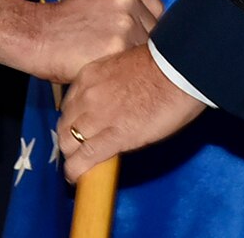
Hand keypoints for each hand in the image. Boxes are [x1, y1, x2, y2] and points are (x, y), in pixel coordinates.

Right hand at [0, 0, 162, 82]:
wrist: (36, 37)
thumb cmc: (65, 22)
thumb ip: (125, 3)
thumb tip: (152, 21)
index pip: (156, 8)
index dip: (150, 27)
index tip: (141, 40)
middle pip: (155, 28)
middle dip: (143, 45)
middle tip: (125, 56)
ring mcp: (125, 21)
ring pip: (146, 47)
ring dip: (134, 59)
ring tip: (116, 66)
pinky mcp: (118, 46)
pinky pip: (134, 62)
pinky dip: (127, 70)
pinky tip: (113, 72)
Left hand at [56, 43, 205, 181]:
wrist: (179, 69)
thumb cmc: (163, 66)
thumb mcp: (122, 68)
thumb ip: (109, 84)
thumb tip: (112, 101)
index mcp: (90, 75)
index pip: (69, 105)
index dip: (72, 120)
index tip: (78, 127)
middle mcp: (87, 96)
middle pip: (64, 125)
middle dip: (68, 139)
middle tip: (77, 149)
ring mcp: (98, 117)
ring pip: (69, 143)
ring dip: (71, 156)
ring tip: (76, 165)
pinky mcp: (114, 137)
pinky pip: (85, 158)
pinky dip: (76, 170)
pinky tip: (75, 176)